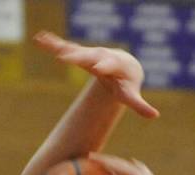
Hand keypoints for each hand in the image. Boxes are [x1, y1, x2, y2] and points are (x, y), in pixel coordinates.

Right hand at [34, 31, 158, 118]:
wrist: (123, 65)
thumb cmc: (126, 83)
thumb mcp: (130, 93)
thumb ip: (139, 104)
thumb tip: (155, 115)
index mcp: (114, 65)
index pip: (109, 66)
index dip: (104, 66)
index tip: (99, 67)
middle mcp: (100, 56)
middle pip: (88, 56)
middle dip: (78, 56)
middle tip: (65, 57)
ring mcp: (88, 54)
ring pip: (73, 49)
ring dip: (60, 47)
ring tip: (45, 43)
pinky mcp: (78, 53)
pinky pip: (64, 47)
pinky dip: (53, 44)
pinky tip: (39, 39)